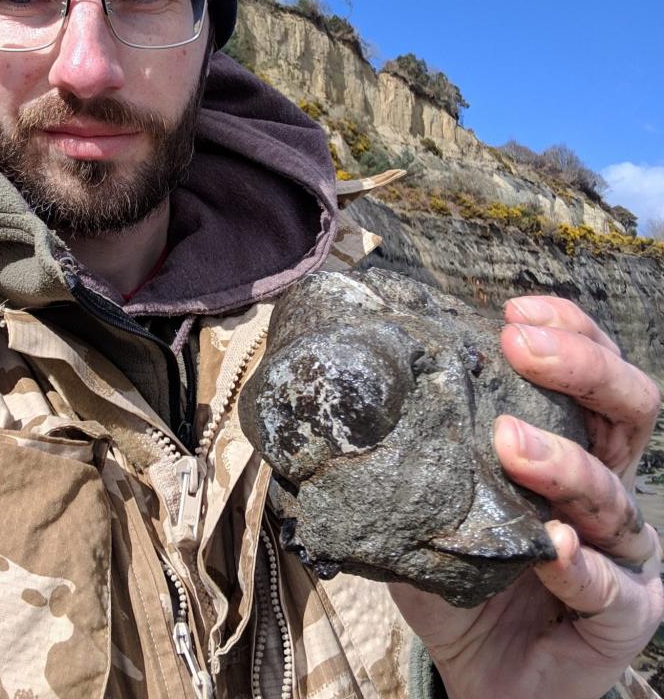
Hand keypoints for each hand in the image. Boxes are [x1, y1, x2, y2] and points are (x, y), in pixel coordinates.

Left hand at [389, 295, 663, 698]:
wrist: (478, 667)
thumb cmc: (455, 573)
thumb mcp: (420, 501)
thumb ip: (403, 455)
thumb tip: (344, 402)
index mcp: (565, 445)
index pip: (587, 372)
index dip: (567, 330)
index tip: (512, 309)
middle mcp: (602, 487)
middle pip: (629, 409)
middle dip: (582, 366)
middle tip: (519, 344)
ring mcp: (621, 552)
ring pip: (616, 496)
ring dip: (565, 464)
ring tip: (509, 443)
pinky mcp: (624, 617)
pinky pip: (613, 589)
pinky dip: (580, 566)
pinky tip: (551, 546)